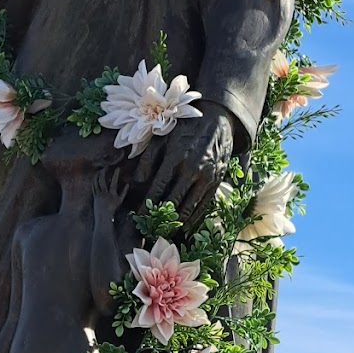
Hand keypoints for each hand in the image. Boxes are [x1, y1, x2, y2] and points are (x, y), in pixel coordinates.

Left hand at [93, 165, 128, 213]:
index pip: (114, 181)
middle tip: (106, 166)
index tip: (118, 168)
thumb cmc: (113, 208)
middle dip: (104, 171)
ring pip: (96, 182)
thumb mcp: (120, 200)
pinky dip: (94, 180)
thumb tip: (128, 184)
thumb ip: (124, 192)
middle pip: (102, 180)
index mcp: (111, 194)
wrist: (103, 216)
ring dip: (98, 174)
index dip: (116, 174)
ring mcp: (98, 194)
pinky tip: (96, 177)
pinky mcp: (94, 195)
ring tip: (101, 170)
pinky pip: (93, 186)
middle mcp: (104, 193)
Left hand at [133, 103, 233, 226]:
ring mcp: (206, 177)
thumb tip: (136, 182)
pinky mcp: (216, 182)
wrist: (217, 119)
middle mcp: (191, 170)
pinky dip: (193, 219)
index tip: (138, 217)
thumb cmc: (184, 128)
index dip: (147, 205)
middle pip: (173, 202)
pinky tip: (184, 227)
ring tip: (165, 233)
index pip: (157, 188)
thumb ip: (148, 159)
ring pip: (189, 207)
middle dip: (160, 218)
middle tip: (149, 230)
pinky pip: (203, 205)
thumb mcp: (163, 137)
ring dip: (176, 223)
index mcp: (175, 158)